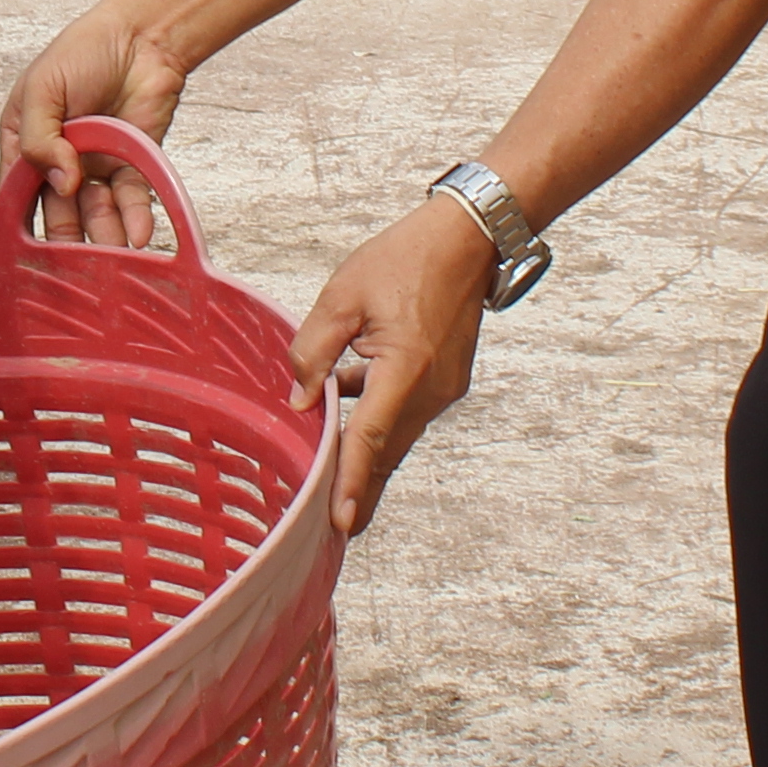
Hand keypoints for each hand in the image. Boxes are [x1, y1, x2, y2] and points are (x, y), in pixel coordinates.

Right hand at [0, 9, 189, 246]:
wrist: (143, 37)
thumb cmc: (84, 50)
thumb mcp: (44, 89)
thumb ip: (40, 138)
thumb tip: (59, 181)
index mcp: (25, 138)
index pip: (15, 190)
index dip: (18, 220)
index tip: (24, 252)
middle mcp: (58, 158)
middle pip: (56, 211)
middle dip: (65, 242)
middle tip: (72, 271)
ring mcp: (95, 164)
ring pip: (96, 213)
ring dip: (103, 237)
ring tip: (111, 260)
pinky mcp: (131, 164)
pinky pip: (131, 199)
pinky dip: (135, 218)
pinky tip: (138, 235)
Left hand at [285, 204, 495, 537]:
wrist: (466, 239)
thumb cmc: (405, 258)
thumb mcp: (342, 296)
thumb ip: (314, 351)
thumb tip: (301, 399)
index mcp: (404, 368)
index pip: (369, 437)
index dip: (351, 482)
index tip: (340, 522)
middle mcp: (431, 389)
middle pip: (387, 450)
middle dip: (361, 488)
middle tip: (334, 527)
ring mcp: (445, 388)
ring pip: (397, 434)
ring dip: (368, 452)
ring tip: (337, 481)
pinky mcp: (447, 380)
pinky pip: (407, 412)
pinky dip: (381, 420)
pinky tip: (350, 406)